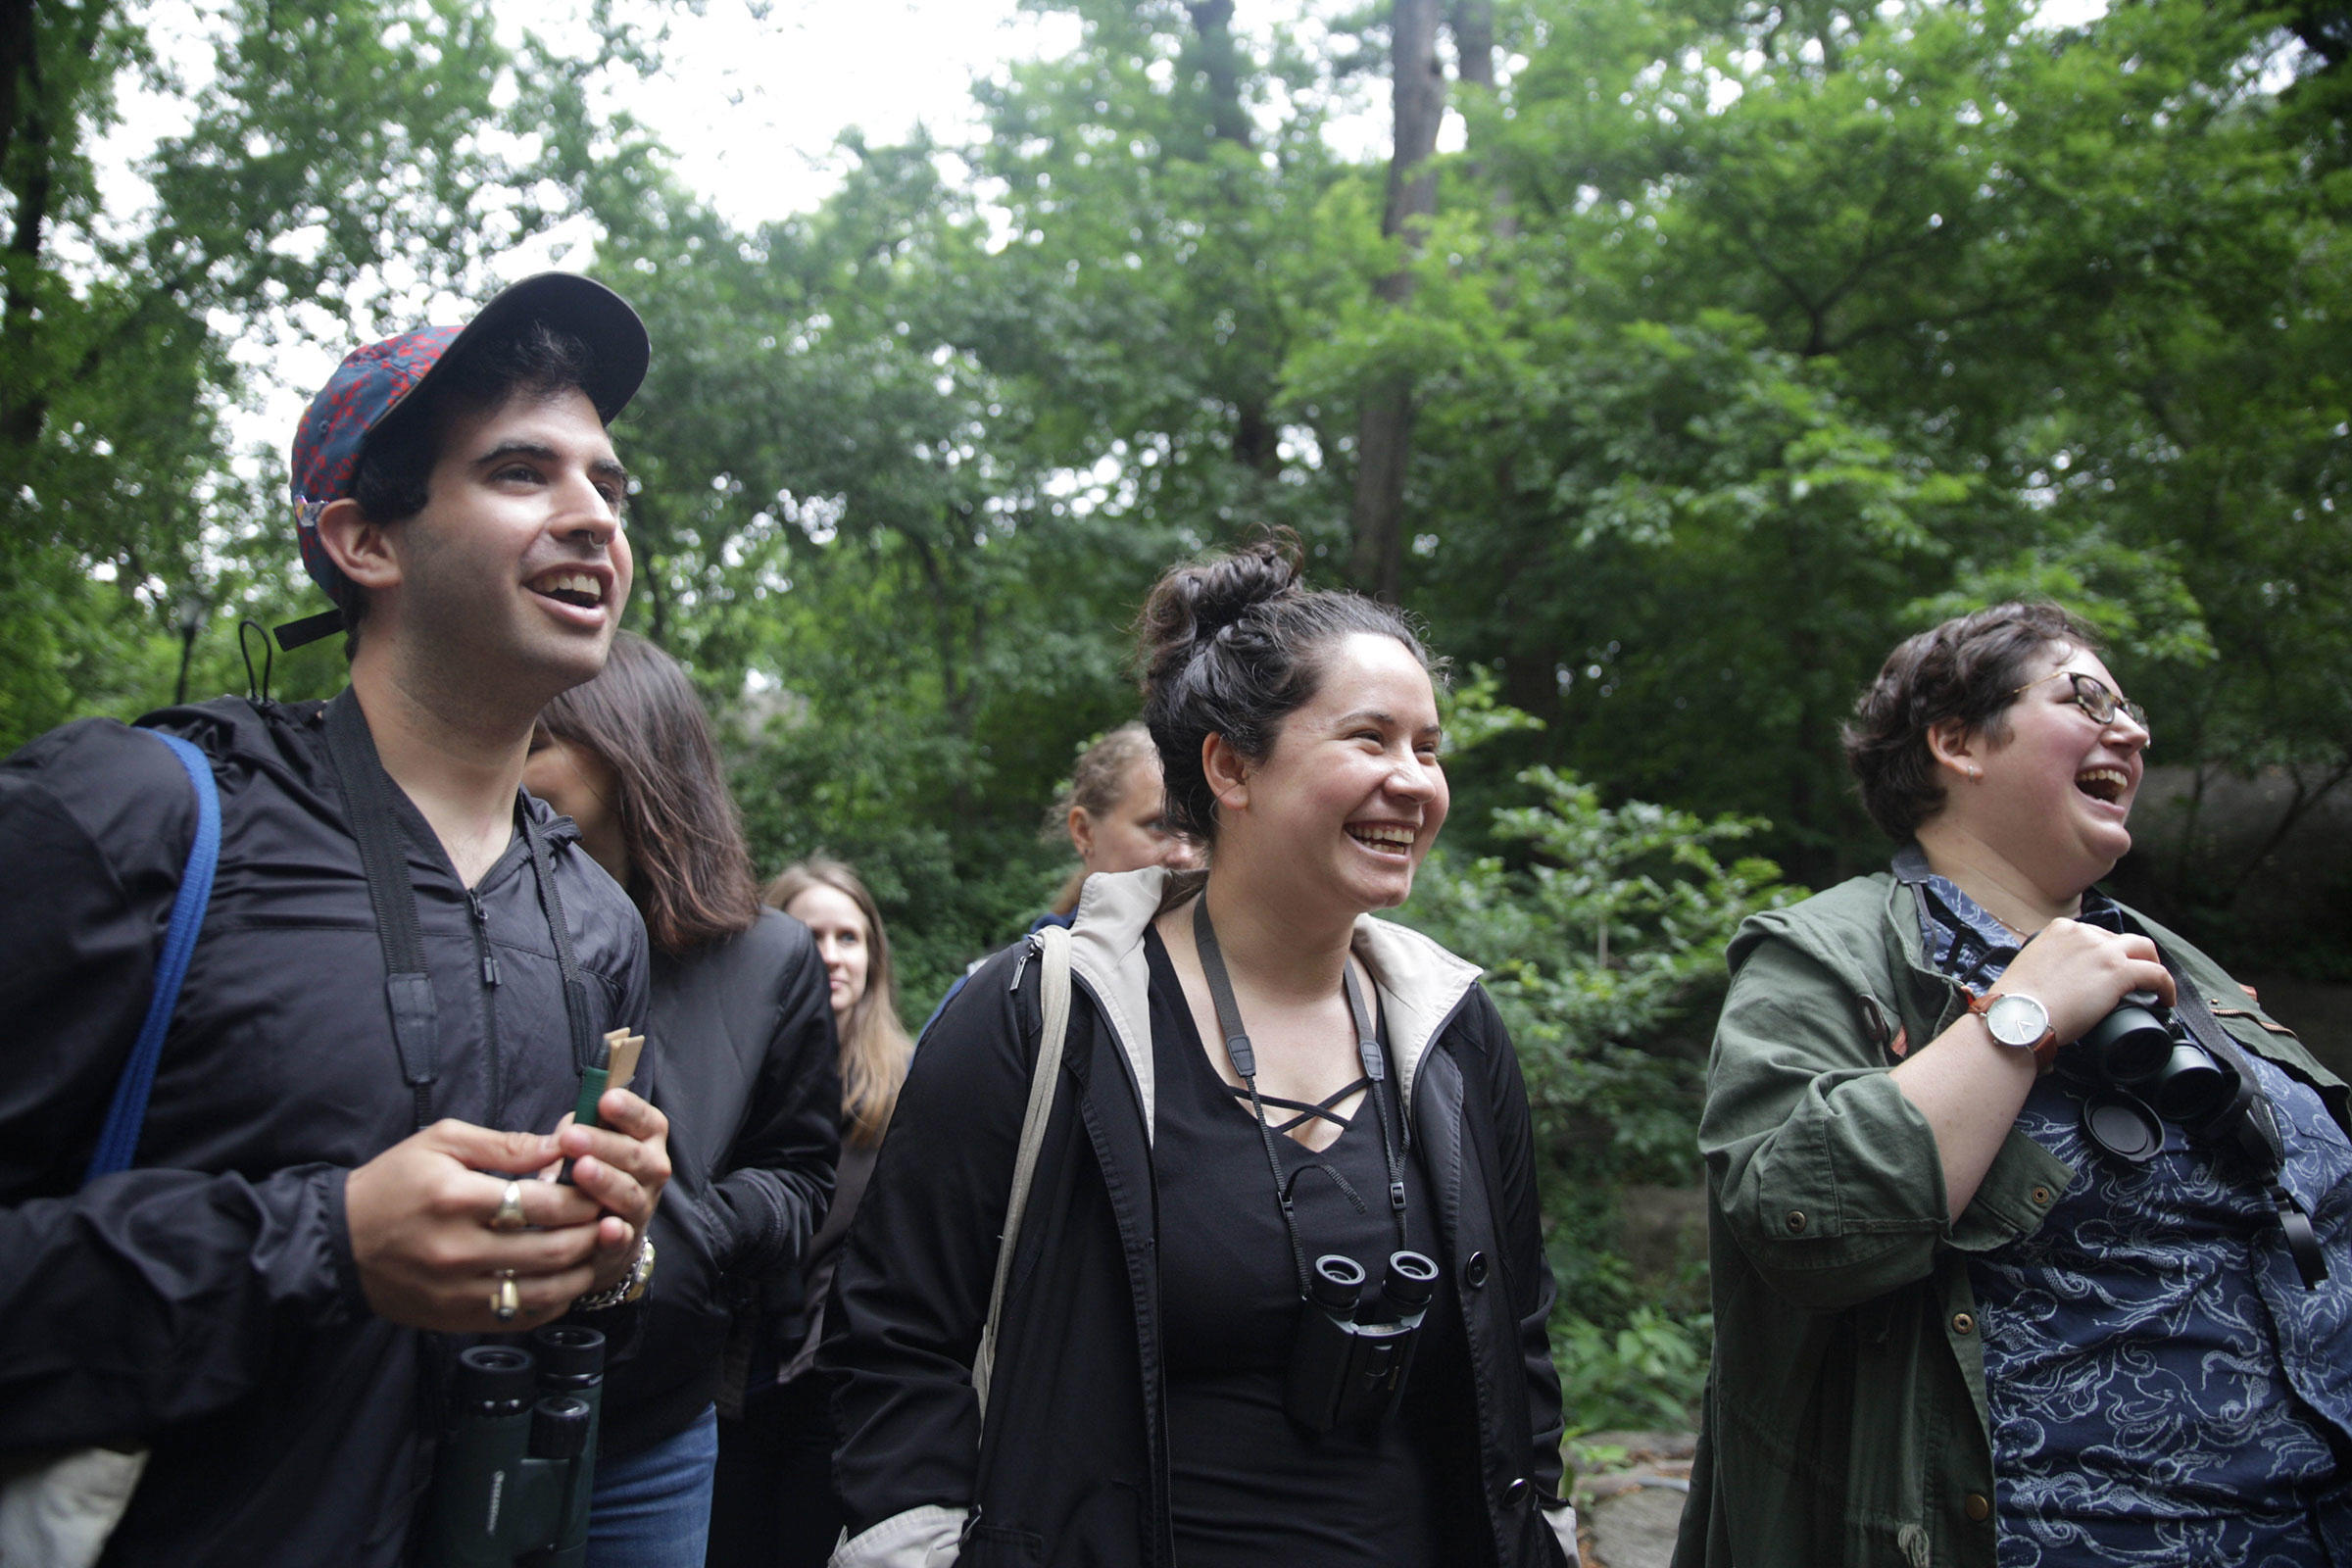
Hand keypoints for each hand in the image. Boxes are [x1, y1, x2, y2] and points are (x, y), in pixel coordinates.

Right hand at [345, 1120, 607, 1331]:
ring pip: (545, 1290)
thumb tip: (563, 1144)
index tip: (600, 1184)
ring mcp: (458, 1292)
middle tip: (612, 1216)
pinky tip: (567, 1280)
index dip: (583, 1194)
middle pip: (553, 1248)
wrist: (338, 1243)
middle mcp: (459, 1251)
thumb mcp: (442, 1143)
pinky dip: (554, 1301)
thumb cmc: (393, 1183)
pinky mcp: (456, 1319)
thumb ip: (506, 1145)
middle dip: (593, 1232)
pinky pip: (521, 1316)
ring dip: (583, 1270)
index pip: (543, 1202)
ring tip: (600, 1248)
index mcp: (457, 1199)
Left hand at [558, 1087, 670, 1294]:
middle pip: (635, 1156)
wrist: (600, 1233)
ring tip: (580, 1170)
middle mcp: (651, 1173)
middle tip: (571, 1136)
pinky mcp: (624, 1244)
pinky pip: (623, 1239)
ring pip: (630, 1195)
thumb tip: (556, 1137)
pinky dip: (617, 1234)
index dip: (629, 1110)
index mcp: (645, 1142)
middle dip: (604, 1145)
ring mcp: (641, 1209)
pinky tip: (607, 1228)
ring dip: (607, 1182)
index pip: (646, 1121)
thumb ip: (572, 1134)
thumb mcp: (582, 1146)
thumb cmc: (587, 1174)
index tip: (605, 1099)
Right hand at [1995, 918, 2175, 1045]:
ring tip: (2156, 987)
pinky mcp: (2119, 971)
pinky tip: (2166, 999)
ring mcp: (2103, 951)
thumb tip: (2059, 982)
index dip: (2107, 952)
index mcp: (2061, 929)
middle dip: (2132, 956)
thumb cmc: (2018, 1002)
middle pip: (2122, 939)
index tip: (2108, 969)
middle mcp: (2084, 933)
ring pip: (2145, 950)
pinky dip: (2166, 987)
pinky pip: (2157, 974)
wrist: (2018, 1015)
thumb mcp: (2031, 967)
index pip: (2096, 935)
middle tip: (2135, 977)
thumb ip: (2049, 963)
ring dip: (2152, 966)